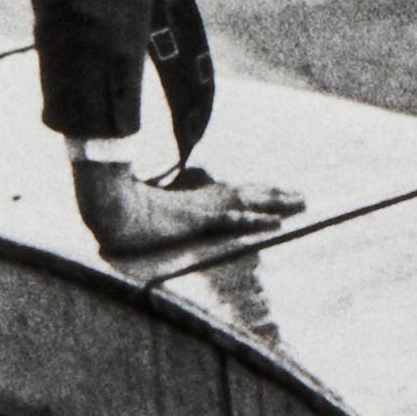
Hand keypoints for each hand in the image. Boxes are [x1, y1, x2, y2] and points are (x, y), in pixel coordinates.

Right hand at [70, 153, 302, 256]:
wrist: (112, 211)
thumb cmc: (128, 213)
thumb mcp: (154, 213)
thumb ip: (167, 213)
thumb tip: (171, 217)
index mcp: (198, 197)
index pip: (236, 192)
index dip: (259, 192)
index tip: (280, 193)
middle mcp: (205, 198)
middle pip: (250, 192)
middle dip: (278, 194)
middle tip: (304, 197)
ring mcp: (204, 208)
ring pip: (249, 201)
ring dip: (277, 202)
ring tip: (302, 203)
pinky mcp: (199, 220)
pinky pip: (233, 220)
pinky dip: (256, 221)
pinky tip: (276, 224)